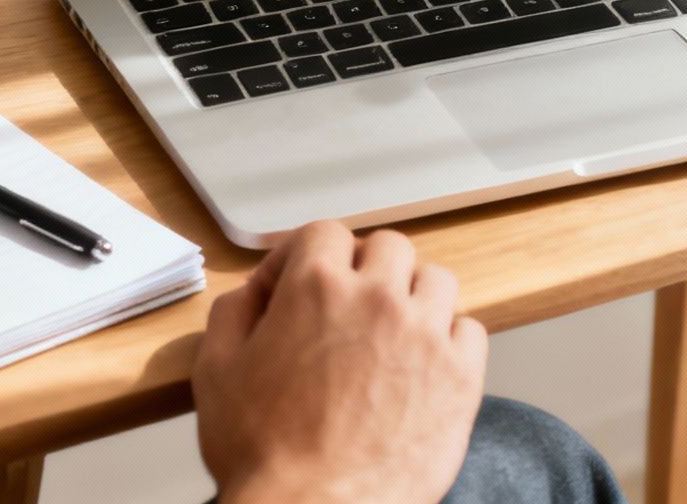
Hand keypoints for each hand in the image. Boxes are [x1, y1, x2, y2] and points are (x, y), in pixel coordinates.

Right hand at [192, 221, 487, 503]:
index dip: (306, 255)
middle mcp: (377, 299)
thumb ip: (233, 312)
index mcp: (316, 288)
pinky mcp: (460, 377)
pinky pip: (470, 330)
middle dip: (364, 269)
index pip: (324, 232)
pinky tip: (423, 365)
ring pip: (435, 280)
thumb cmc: (265, 454)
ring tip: (392, 332)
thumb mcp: (216, 370)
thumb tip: (254, 292)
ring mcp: (425, 336)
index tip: (299, 282)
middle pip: (388, 247)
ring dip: (412, 296)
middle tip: (347, 306)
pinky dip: (450, 339)